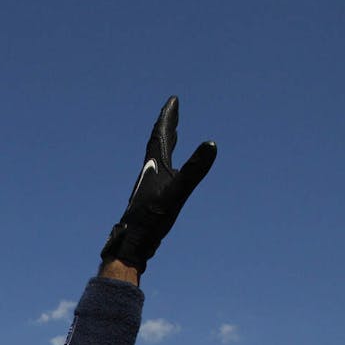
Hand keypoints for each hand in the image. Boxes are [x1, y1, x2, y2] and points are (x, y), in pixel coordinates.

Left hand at [100, 96, 216, 273]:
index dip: (168, 117)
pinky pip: (160, 175)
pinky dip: (166, 165)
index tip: (173, 100)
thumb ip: (194, 169)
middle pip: (158, 143)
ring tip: (173, 136)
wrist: (132, 244)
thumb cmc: (152, 219)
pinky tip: (168, 173)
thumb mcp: (177, 192)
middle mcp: (149, 173)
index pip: (161, 135)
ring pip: (158, 159)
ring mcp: (149, 186)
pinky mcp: (150, 200)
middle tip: (173, 111)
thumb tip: (211, 144)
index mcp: (154, 167)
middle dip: (167, 126)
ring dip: (166, 144)